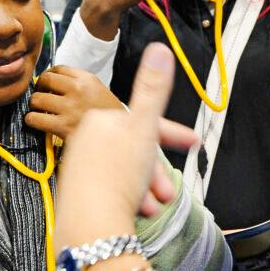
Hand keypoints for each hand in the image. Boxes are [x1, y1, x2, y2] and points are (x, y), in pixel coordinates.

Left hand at [26, 65, 123, 140]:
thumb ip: (77, 83)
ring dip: (34, 105)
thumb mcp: (98, 90)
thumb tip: (50, 82)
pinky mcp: (63, 126)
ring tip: (39, 111)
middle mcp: (78, 90)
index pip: (58, 69)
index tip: (47, 84)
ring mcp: (70, 108)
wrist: (122, 137)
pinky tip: (38, 122)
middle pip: (44, 80)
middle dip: (39, 89)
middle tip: (41, 97)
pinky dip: (32, 120)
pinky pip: (35, 118)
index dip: (48, 76)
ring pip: (36, 99)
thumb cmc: (109, 115)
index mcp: (87, 79)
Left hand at [55, 44, 197, 250]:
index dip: (172, 134)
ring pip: (123, 171)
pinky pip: (109, 186)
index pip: (143, 120)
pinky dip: (128, 196)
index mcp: (100, 118)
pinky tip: (136, 209)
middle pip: (132, 149)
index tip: (193, 143)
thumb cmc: (118, 174)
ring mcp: (79, 165)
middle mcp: (85, 139)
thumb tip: (161, 47)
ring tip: (154, 206)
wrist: (92, 223)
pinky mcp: (76, 189)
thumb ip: (153, 88)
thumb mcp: (143, 127)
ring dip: (144, 187)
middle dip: (156, 170)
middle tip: (169, 190)